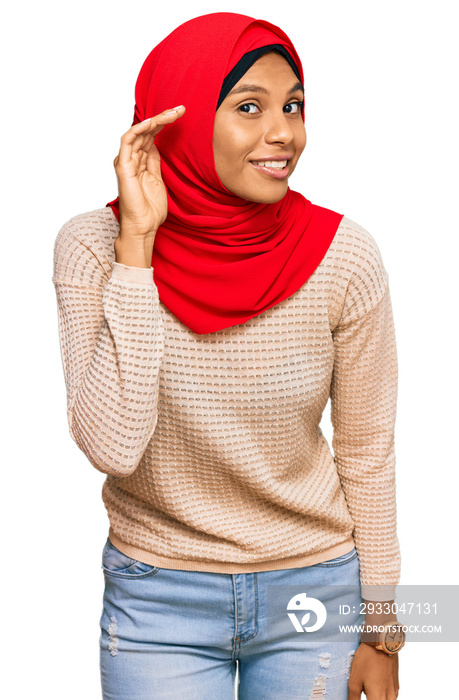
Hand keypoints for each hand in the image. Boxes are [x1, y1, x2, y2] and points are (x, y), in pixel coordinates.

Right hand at [114, 105, 184, 266]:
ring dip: (155, 120)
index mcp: (141, 162)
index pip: (151, 136)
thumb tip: (158, 145)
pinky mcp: (123, 166)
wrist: (144, 226)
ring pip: (139, 131)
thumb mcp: (159, 180)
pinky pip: (128, 140)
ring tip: (172, 113)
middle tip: (180, 109)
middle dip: (163, 117)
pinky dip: (140, 129)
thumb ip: (156, 162)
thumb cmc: (151, 210)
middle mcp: (131, 158)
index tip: (181, 115)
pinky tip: (153, 122)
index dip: (164, 123)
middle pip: (146, 131)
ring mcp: (126, 161)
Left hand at [348, 643, 398, 698]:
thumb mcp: (354, 679)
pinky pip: (390, 698)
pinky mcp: (396, 685)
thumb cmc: (366, 659)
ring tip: (367, 692)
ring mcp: (394, 692)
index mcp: (378, 698)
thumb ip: (353, 698)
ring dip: (376, 699)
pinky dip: (382, 697)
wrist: (381, 642)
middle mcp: (389, 698)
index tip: (356, 699)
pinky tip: (374, 690)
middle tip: (363, 694)